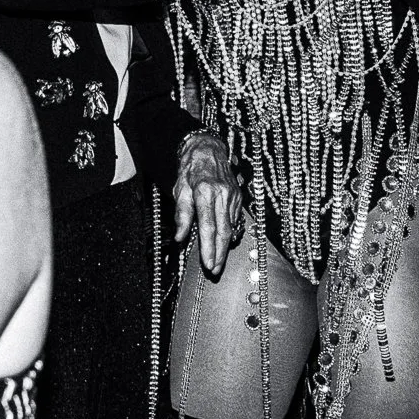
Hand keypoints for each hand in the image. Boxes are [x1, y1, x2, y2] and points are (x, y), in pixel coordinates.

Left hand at [172, 132, 241, 274]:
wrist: (209, 149)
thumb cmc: (191, 169)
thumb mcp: (180, 189)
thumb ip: (181, 214)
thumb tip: (179, 238)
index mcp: (205, 192)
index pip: (207, 227)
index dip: (208, 248)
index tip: (208, 263)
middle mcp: (222, 195)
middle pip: (223, 231)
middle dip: (220, 254)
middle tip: (215, 270)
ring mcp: (233, 196)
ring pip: (231, 228)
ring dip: (225, 247)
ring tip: (218, 261)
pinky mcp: (239, 197)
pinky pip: (234, 220)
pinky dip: (229, 233)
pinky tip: (224, 243)